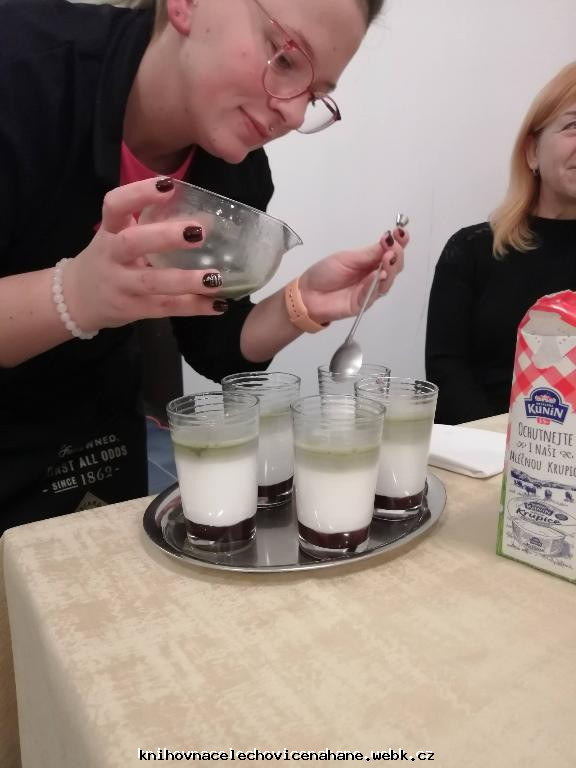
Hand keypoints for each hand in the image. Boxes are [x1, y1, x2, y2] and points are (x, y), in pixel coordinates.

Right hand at [62, 178, 227, 331]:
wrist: (76, 300)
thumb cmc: (109, 260)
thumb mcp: (119, 237)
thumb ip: (152, 227)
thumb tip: (206, 219)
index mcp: (109, 231)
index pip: (115, 205)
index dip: (139, 193)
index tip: (168, 185)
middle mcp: (111, 256)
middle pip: (132, 243)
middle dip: (164, 237)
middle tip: (198, 232)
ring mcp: (120, 285)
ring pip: (152, 282)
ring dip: (185, 280)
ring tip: (215, 277)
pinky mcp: (132, 309)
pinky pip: (165, 308)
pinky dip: (194, 307)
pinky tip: (218, 304)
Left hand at [297, 228, 407, 324]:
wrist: (307, 294)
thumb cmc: (324, 274)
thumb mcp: (347, 258)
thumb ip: (369, 253)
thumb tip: (389, 239)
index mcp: (370, 262)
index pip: (390, 252)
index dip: (399, 243)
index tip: (401, 233)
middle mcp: (374, 276)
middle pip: (395, 267)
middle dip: (397, 255)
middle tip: (393, 247)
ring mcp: (370, 291)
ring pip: (387, 281)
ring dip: (390, 269)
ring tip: (388, 258)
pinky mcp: (362, 304)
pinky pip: (372, 293)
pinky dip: (376, 283)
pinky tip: (378, 274)